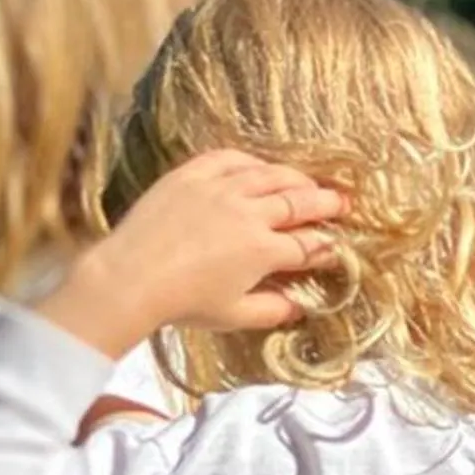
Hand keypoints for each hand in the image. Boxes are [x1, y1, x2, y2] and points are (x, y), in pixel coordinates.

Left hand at [42, 152, 344, 358]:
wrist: (131, 277)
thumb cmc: (184, 303)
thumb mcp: (234, 316)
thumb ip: (274, 310)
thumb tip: (300, 307)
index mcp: (263, 251)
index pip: (308, 245)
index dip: (327, 247)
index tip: (338, 247)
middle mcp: (249, 213)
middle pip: (298, 203)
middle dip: (325, 203)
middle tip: (342, 202)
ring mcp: (220, 189)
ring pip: (269, 175)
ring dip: (295, 178)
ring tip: (309, 182)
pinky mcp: (192, 175)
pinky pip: (229, 159)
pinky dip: (250, 161)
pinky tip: (259, 166)